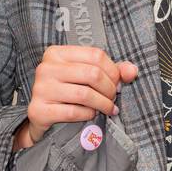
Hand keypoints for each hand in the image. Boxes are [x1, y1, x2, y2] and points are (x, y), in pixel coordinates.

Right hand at [13, 46, 138, 149]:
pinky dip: (88, 115)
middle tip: (113, 98)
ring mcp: (41, 89)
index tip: (117, 83)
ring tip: (108, 108)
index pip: (95, 55)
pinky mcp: (39, 110)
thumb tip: (132, 71)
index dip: (113, 70)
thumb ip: (112, 71)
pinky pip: (73, 112)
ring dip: (103, 104)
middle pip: (92, 74)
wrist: (41, 118)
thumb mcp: (87, 76)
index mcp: (56, 53)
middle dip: (109, 89)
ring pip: (84, 94)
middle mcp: (46, 68)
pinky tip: (92, 115)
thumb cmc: (67, 92)